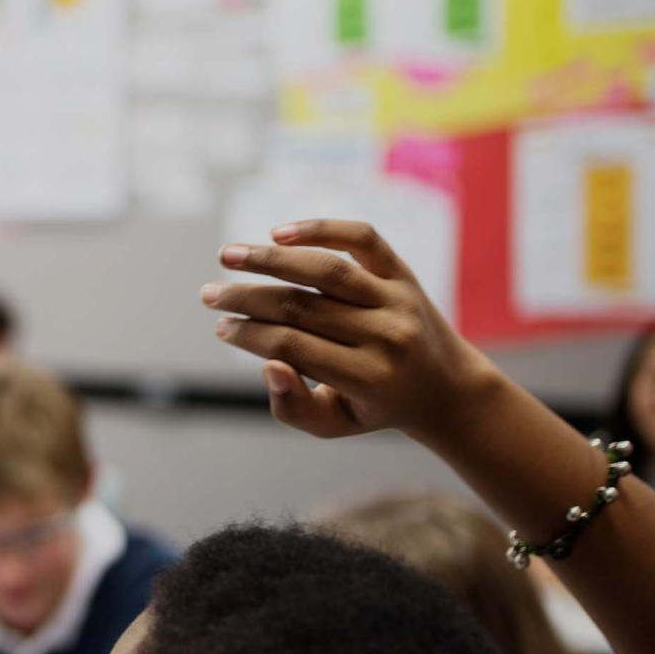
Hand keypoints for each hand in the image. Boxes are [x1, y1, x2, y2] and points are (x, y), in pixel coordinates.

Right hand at [203, 219, 497, 443]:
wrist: (446, 386)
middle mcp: (387, 336)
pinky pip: (362, 239)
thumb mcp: (334, 424)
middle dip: (246, 298)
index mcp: (368, 379)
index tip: (220, 327)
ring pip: (325, 270)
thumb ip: (293, 407)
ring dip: (269, 259)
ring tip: (228, 256)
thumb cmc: (374, 406)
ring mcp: (398, 300)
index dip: (248, 335)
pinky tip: (278, 233)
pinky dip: (321, 229)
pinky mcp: (403, 273)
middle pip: (301, 307)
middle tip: (209, 294)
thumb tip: (268, 365)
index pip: (292, 347)